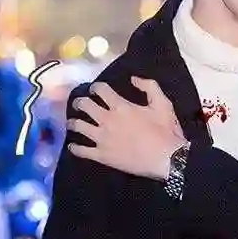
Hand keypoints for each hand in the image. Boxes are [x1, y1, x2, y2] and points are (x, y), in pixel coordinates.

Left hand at [68, 76, 186, 179]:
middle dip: (80, 102)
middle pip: (85, 105)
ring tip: (71, 123)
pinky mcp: (102, 156)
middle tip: (79, 103)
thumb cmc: (166, 132)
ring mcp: (102, 139)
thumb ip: (149, 86)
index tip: (94, 90)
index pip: (100, 90)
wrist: (166, 159)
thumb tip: (133, 79)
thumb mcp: (162, 103)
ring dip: (73, 122)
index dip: (95, 87)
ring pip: (79, 126)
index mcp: (120, 106)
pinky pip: (82, 151)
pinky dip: (75, 148)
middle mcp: (107, 120)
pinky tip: (72, 147)